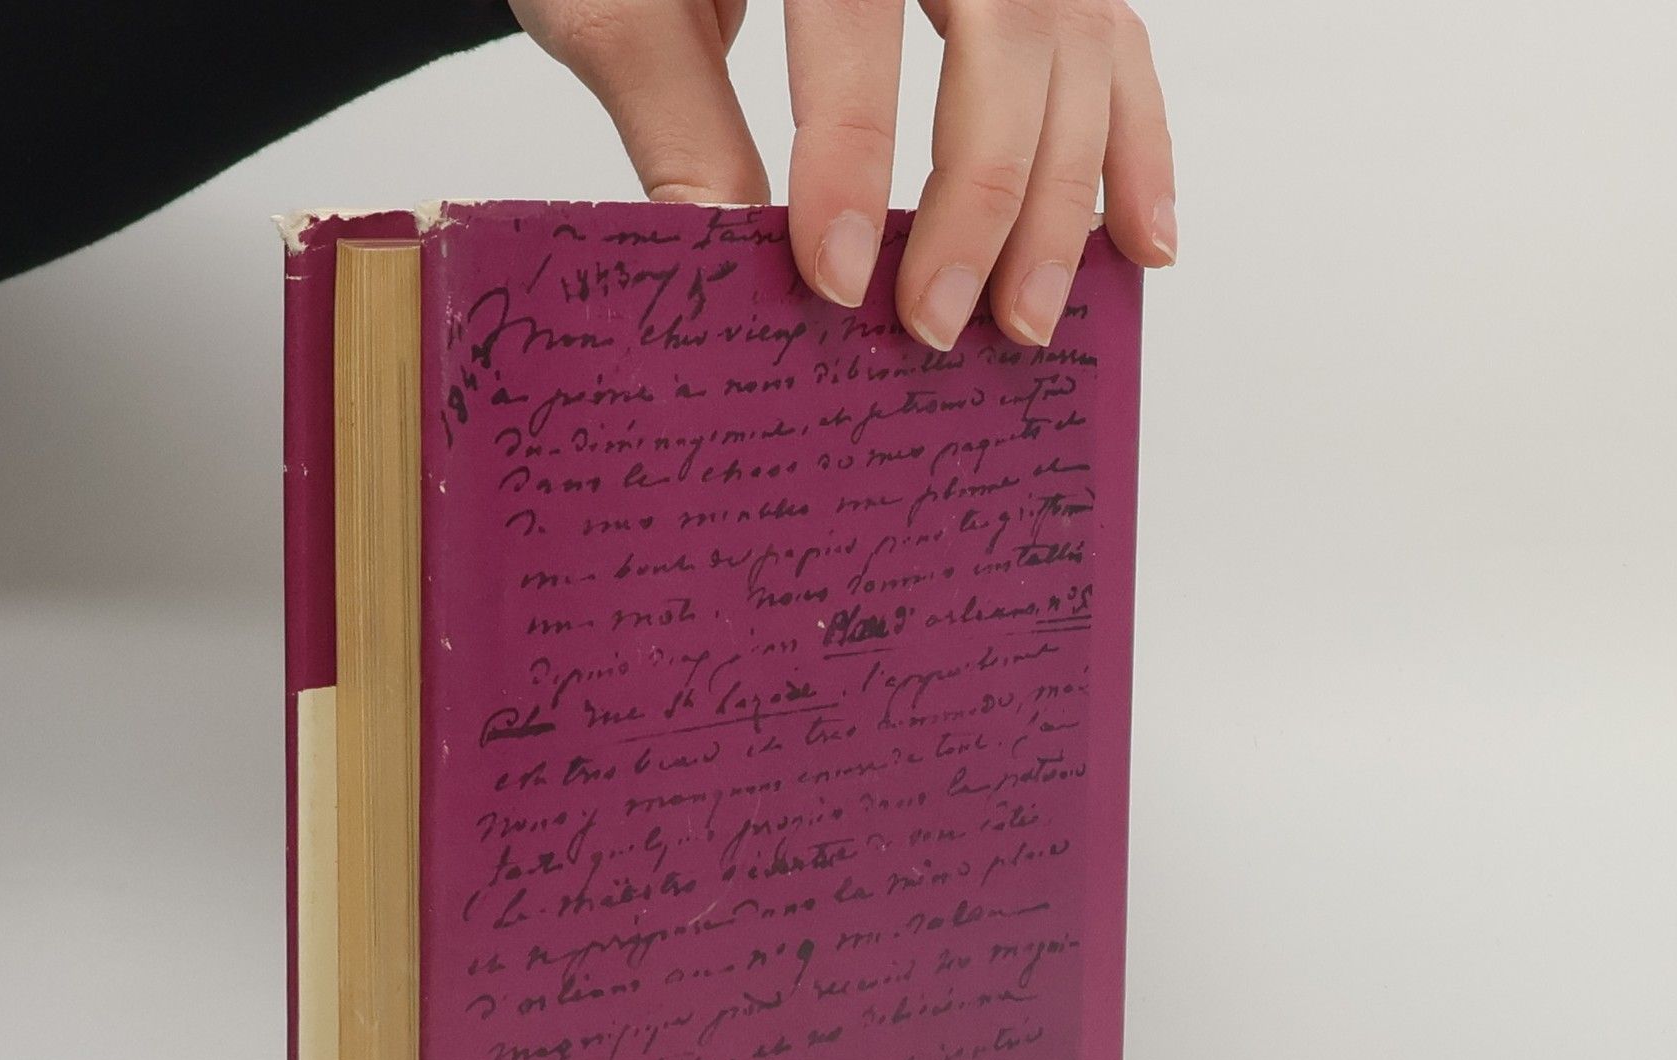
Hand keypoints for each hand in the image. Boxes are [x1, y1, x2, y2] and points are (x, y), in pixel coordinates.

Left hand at [509, 0, 1174, 349]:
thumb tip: (731, 253)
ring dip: (1065, 199)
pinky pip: (1112, 44)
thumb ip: (675, 118)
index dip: (852, 159)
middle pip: (1005, 34)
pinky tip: (1139, 245)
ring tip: (1029, 320)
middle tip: (938, 325)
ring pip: (1076, 48)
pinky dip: (1135, 146)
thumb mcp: (624, 8)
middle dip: (982, 196)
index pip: (854, 24)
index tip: (836, 281)